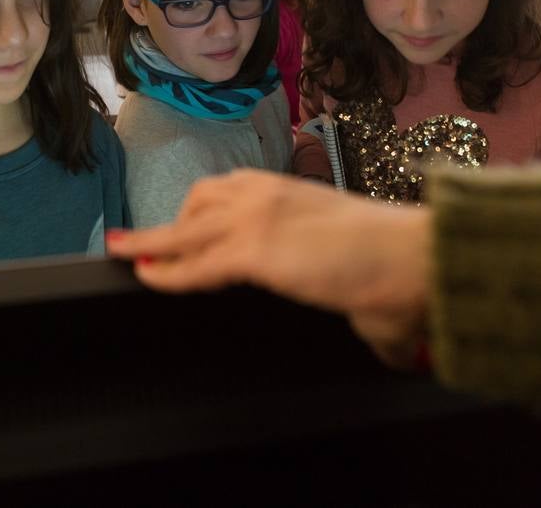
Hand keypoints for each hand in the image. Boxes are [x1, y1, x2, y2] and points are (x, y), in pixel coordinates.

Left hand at [106, 170, 432, 366]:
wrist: (413, 258)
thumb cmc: (402, 269)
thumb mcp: (365, 272)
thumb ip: (365, 303)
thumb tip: (397, 350)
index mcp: (294, 193)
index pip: (234, 192)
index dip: (205, 210)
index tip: (190, 222)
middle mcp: (268, 194)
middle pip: (202, 199)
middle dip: (176, 222)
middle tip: (151, 243)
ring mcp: (255, 218)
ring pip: (185, 227)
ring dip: (154, 241)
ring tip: (127, 253)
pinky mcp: (249, 249)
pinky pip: (191, 263)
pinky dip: (163, 271)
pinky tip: (145, 277)